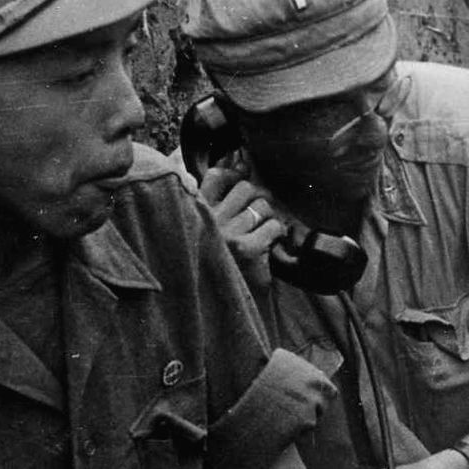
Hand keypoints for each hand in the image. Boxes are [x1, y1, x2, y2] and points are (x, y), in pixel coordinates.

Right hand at [199, 165, 286, 286]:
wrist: (218, 306)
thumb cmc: (213, 262)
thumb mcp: (204, 229)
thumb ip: (213, 198)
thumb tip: (238, 162)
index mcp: (193, 212)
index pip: (216, 176)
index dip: (235, 173)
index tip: (244, 178)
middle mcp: (206, 220)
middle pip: (245, 188)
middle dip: (258, 197)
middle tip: (259, 212)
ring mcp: (226, 234)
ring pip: (261, 206)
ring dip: (269, 216)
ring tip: (263, 230)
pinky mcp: (245, 249)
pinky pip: (272, 226)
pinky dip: (276, 233)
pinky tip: (269, 243)